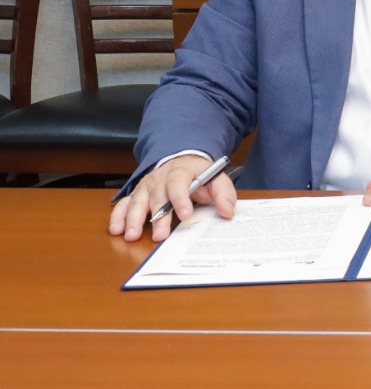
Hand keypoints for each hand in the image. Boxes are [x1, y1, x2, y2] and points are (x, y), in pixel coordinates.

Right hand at [107, 154, 236, 242]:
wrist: (182, 160)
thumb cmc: (199, 174)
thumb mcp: (216, 179)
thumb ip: (224, 194)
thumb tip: (227, 212)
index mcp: (181, 172)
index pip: (179, 183)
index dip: (181, 199)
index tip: (185, 215)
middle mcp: (160, 178)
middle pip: (157, 197)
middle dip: (158, 217)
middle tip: (159, 236)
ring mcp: (146, 186)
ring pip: (137, 201)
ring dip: (133, 219)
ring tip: (131, 235)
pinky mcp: (137, 194)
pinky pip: (125, 204)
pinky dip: (119, 216)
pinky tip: (116, 229)